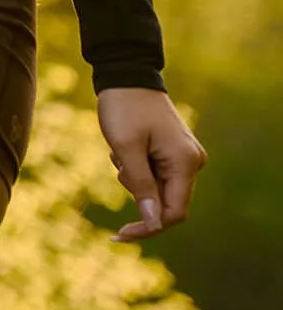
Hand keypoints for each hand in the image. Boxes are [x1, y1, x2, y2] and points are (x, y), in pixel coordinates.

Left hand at [99, 86, 205, 240]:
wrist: (126, 76)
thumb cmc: (124, 108)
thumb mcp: (126, 147)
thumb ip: (140, 184)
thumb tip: (153, 223)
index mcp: (185, 163)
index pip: (173, 212)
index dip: (149, 226)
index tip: (121, 234)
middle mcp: (192, 162)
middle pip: (166, 201)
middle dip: (138, 194)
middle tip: (117, 163)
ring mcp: (184, 157)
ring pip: (157, 188)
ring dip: (133, 178)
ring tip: (120, 149)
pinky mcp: (172, 152)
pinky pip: (154, 174)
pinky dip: (135, 168)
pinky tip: (123, 147)